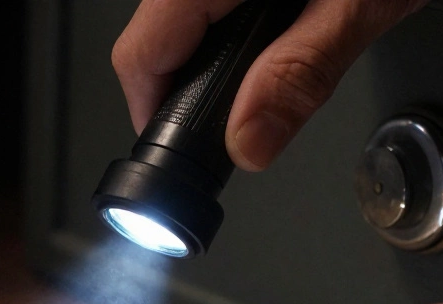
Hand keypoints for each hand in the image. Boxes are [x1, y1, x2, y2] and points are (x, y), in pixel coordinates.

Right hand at [112, 0, 426, 169]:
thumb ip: (302, 72)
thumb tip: (250, 140)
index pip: (141, 56)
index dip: (156, 113)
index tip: (183, 150)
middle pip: (157, 35)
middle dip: (194, 82)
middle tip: (246, 113)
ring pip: (184, 12)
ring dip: (218, 48)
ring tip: (284, 53)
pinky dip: (237, 16)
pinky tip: (286, 17)